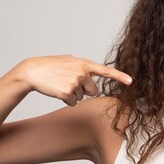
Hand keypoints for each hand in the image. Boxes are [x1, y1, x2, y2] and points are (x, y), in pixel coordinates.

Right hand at [14, 55, 132, 105]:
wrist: (32, 71)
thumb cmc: (50, 66)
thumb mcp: (68, 61)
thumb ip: (83, 66)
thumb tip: (91, 72)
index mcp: (84, 63)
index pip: (106, 71)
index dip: (120, 77)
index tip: (131, 81)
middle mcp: (82, 72)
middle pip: (93, 91)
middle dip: (83, 90)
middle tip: (69, 82)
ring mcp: (75, 82)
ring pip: (81, 97)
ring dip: (72, 94)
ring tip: (60, 84)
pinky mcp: (68, 92)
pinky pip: (73, 102)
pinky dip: (65, 100)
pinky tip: (57, 90)